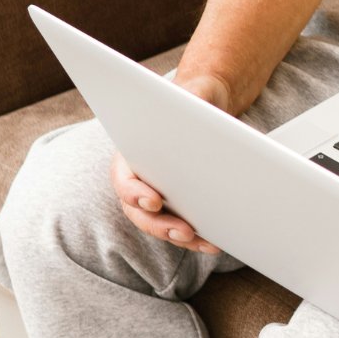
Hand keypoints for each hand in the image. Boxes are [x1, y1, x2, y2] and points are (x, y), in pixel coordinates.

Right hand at [109, 74, 228, 254]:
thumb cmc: (193, 99)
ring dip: (179, 237)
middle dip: (160, 225)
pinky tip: (214, 243)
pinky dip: (196, 238)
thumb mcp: (191, 94)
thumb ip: (189, 99)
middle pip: (140, 212)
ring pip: (160, 225)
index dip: (135, 193)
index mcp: (130, 156)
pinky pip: (180, 228)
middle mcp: (139, 180)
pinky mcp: (177, 205)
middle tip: (184, 231)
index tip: (153, 200)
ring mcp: (157, 196)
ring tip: (203, 242)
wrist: (207, 106)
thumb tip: (195, 108)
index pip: (124, 180)